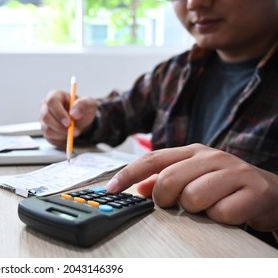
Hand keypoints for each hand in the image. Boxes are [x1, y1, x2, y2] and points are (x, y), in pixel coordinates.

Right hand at [40, 90, 97, 146]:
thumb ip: (83, 105)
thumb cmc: (83, 109)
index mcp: (55, 95)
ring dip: (62, 134)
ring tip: (73, 132)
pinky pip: (49, 137)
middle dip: (60, 127)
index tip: (69, 122)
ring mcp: (43, 118)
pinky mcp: (44, 129)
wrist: (81, 121)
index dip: (59, 113)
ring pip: (47, 129)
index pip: (52, 102)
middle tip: (74, 131)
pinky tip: (67, 134)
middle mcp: (46, 106)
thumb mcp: (89, 104)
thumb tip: (74, 113)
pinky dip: (59, 139)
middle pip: (46, 117)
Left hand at [106, 143, 277, 231]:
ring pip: (193, 197)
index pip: (152, 159)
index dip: (128, 175)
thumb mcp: (194, 178)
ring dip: (196, 210)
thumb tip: (139, 187)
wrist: (272, 193)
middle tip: (175, 205)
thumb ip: (165, 180)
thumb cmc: (226, 186)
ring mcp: (234, 172)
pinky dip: (220, 219)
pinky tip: (229, 212)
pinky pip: (221, 213)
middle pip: (169, 180)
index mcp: (193, 152)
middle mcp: (211, 157)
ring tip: (208, 207)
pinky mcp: (254, 191)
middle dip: (165, 199)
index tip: (111, 189)